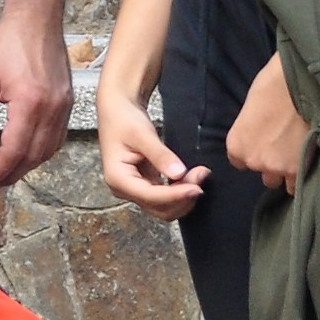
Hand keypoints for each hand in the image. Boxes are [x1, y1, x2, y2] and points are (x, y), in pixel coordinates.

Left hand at [0, 11, 74, 190]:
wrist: (37, 20)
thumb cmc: (9, 43)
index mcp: (30, 104)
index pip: (15, 150)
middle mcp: (52, 109)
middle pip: (34, 155)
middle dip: (13, 173)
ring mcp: (64, 106)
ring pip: (49, 149)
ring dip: (28, 165)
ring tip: (9, 172)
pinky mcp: (68, 101)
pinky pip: (58, 137)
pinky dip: (43, 150)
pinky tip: (29, 152)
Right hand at [97, 93, 204, 218]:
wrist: (118, 110)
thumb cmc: (124, 119)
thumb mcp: (142, 134)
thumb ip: (160, 155)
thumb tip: (179, 173)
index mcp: (118, 179)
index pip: (151, 196)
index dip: (175, 195)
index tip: (197, 187)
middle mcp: (124, 189)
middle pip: (159, 209)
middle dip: (182, 197)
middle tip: (201, 175)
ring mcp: (135, 189)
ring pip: (165, 207)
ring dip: (184, 196)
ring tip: (199, 174)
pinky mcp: (146, 185)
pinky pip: (166, 197)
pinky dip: (181, 191)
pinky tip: (192, 177)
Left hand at [225, 56, 310, 194]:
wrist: (301, 82)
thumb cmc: (274, 84)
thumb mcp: (252, 108)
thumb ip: (252, 130)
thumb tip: (261, 133)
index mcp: (236, 145)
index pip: (241, 163)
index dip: (256, 153)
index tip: (267, 145)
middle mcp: (253, 160)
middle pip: (264, 174)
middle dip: (274, 164)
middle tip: (287, 148)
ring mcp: (276, 167)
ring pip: (282, 182)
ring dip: (290, 171)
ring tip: (301, 154)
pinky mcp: (299, 169)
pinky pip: (300, 184)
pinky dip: (305, 174)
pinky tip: (311, 160)